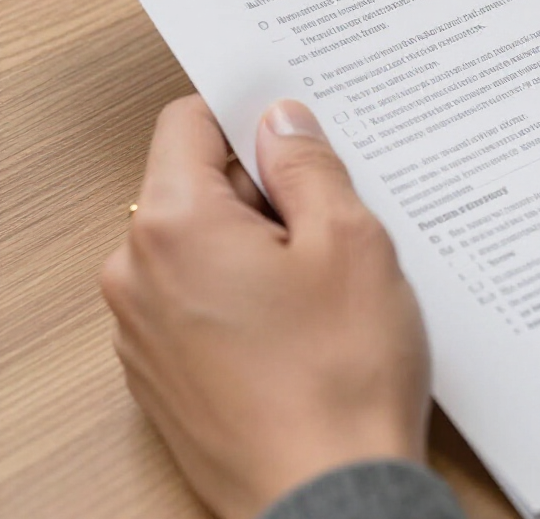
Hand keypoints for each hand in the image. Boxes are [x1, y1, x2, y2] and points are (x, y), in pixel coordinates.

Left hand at [100, 96, 429, 518]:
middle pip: (193, 184)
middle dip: (259, 185)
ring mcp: (142, 331)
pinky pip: (195, 296)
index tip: (289, 124)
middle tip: (328, 212)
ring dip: (255, 239)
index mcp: (174, 227)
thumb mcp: (347, 239)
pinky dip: (240, 288)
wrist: (329, 499)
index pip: (188, 123)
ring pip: (199, 242)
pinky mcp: (160, 372)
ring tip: (319, 278)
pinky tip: (298, 320)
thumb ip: (306, 164)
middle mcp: (137, 275)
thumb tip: (281, 120)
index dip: (243, 113)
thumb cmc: (340, 375)